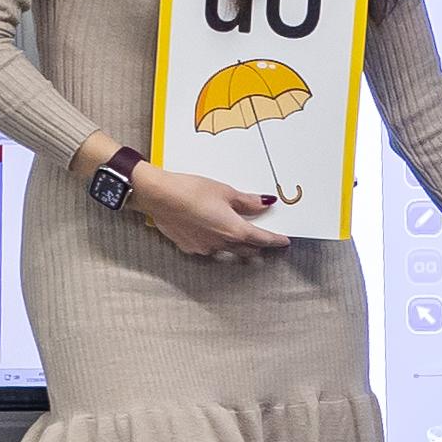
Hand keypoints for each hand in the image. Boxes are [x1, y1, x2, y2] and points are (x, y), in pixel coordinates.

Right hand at [129, 159, 286, 261]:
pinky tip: (210, 232)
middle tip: (264, 240)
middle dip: (258, 246)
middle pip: (247, 250)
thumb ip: (247, 201)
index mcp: (235, 230)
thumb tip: (264, 204)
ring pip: (227, 252)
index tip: (284, 241)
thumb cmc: (190, 190)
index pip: (262, 239)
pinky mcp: (189, 247)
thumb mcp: (224, 191)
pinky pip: (208, 249)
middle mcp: (221, 244)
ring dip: (236, 247)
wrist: (158, 195)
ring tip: (238, 237)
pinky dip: (214, 243)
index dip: (275, 240)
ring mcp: (205, 248)